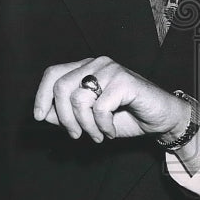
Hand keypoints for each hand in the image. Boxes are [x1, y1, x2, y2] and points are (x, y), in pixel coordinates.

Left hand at [33, 56, 189, 143]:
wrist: (160, 119)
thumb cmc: (125, 116)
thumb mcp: (89, 118)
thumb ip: (66, 113)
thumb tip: (43, 113)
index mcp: (86, 68)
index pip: (53, 73)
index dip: (41, 95)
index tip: (39, 117)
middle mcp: (97, 64)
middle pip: (61, 87)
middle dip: (64, 118)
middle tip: (76, 135)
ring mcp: (112, 70)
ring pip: (78, 99)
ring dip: (85, 126)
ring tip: (97, 135)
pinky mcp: (125, 81)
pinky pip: (100, 108)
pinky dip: (102, 126)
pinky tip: (110, 131)